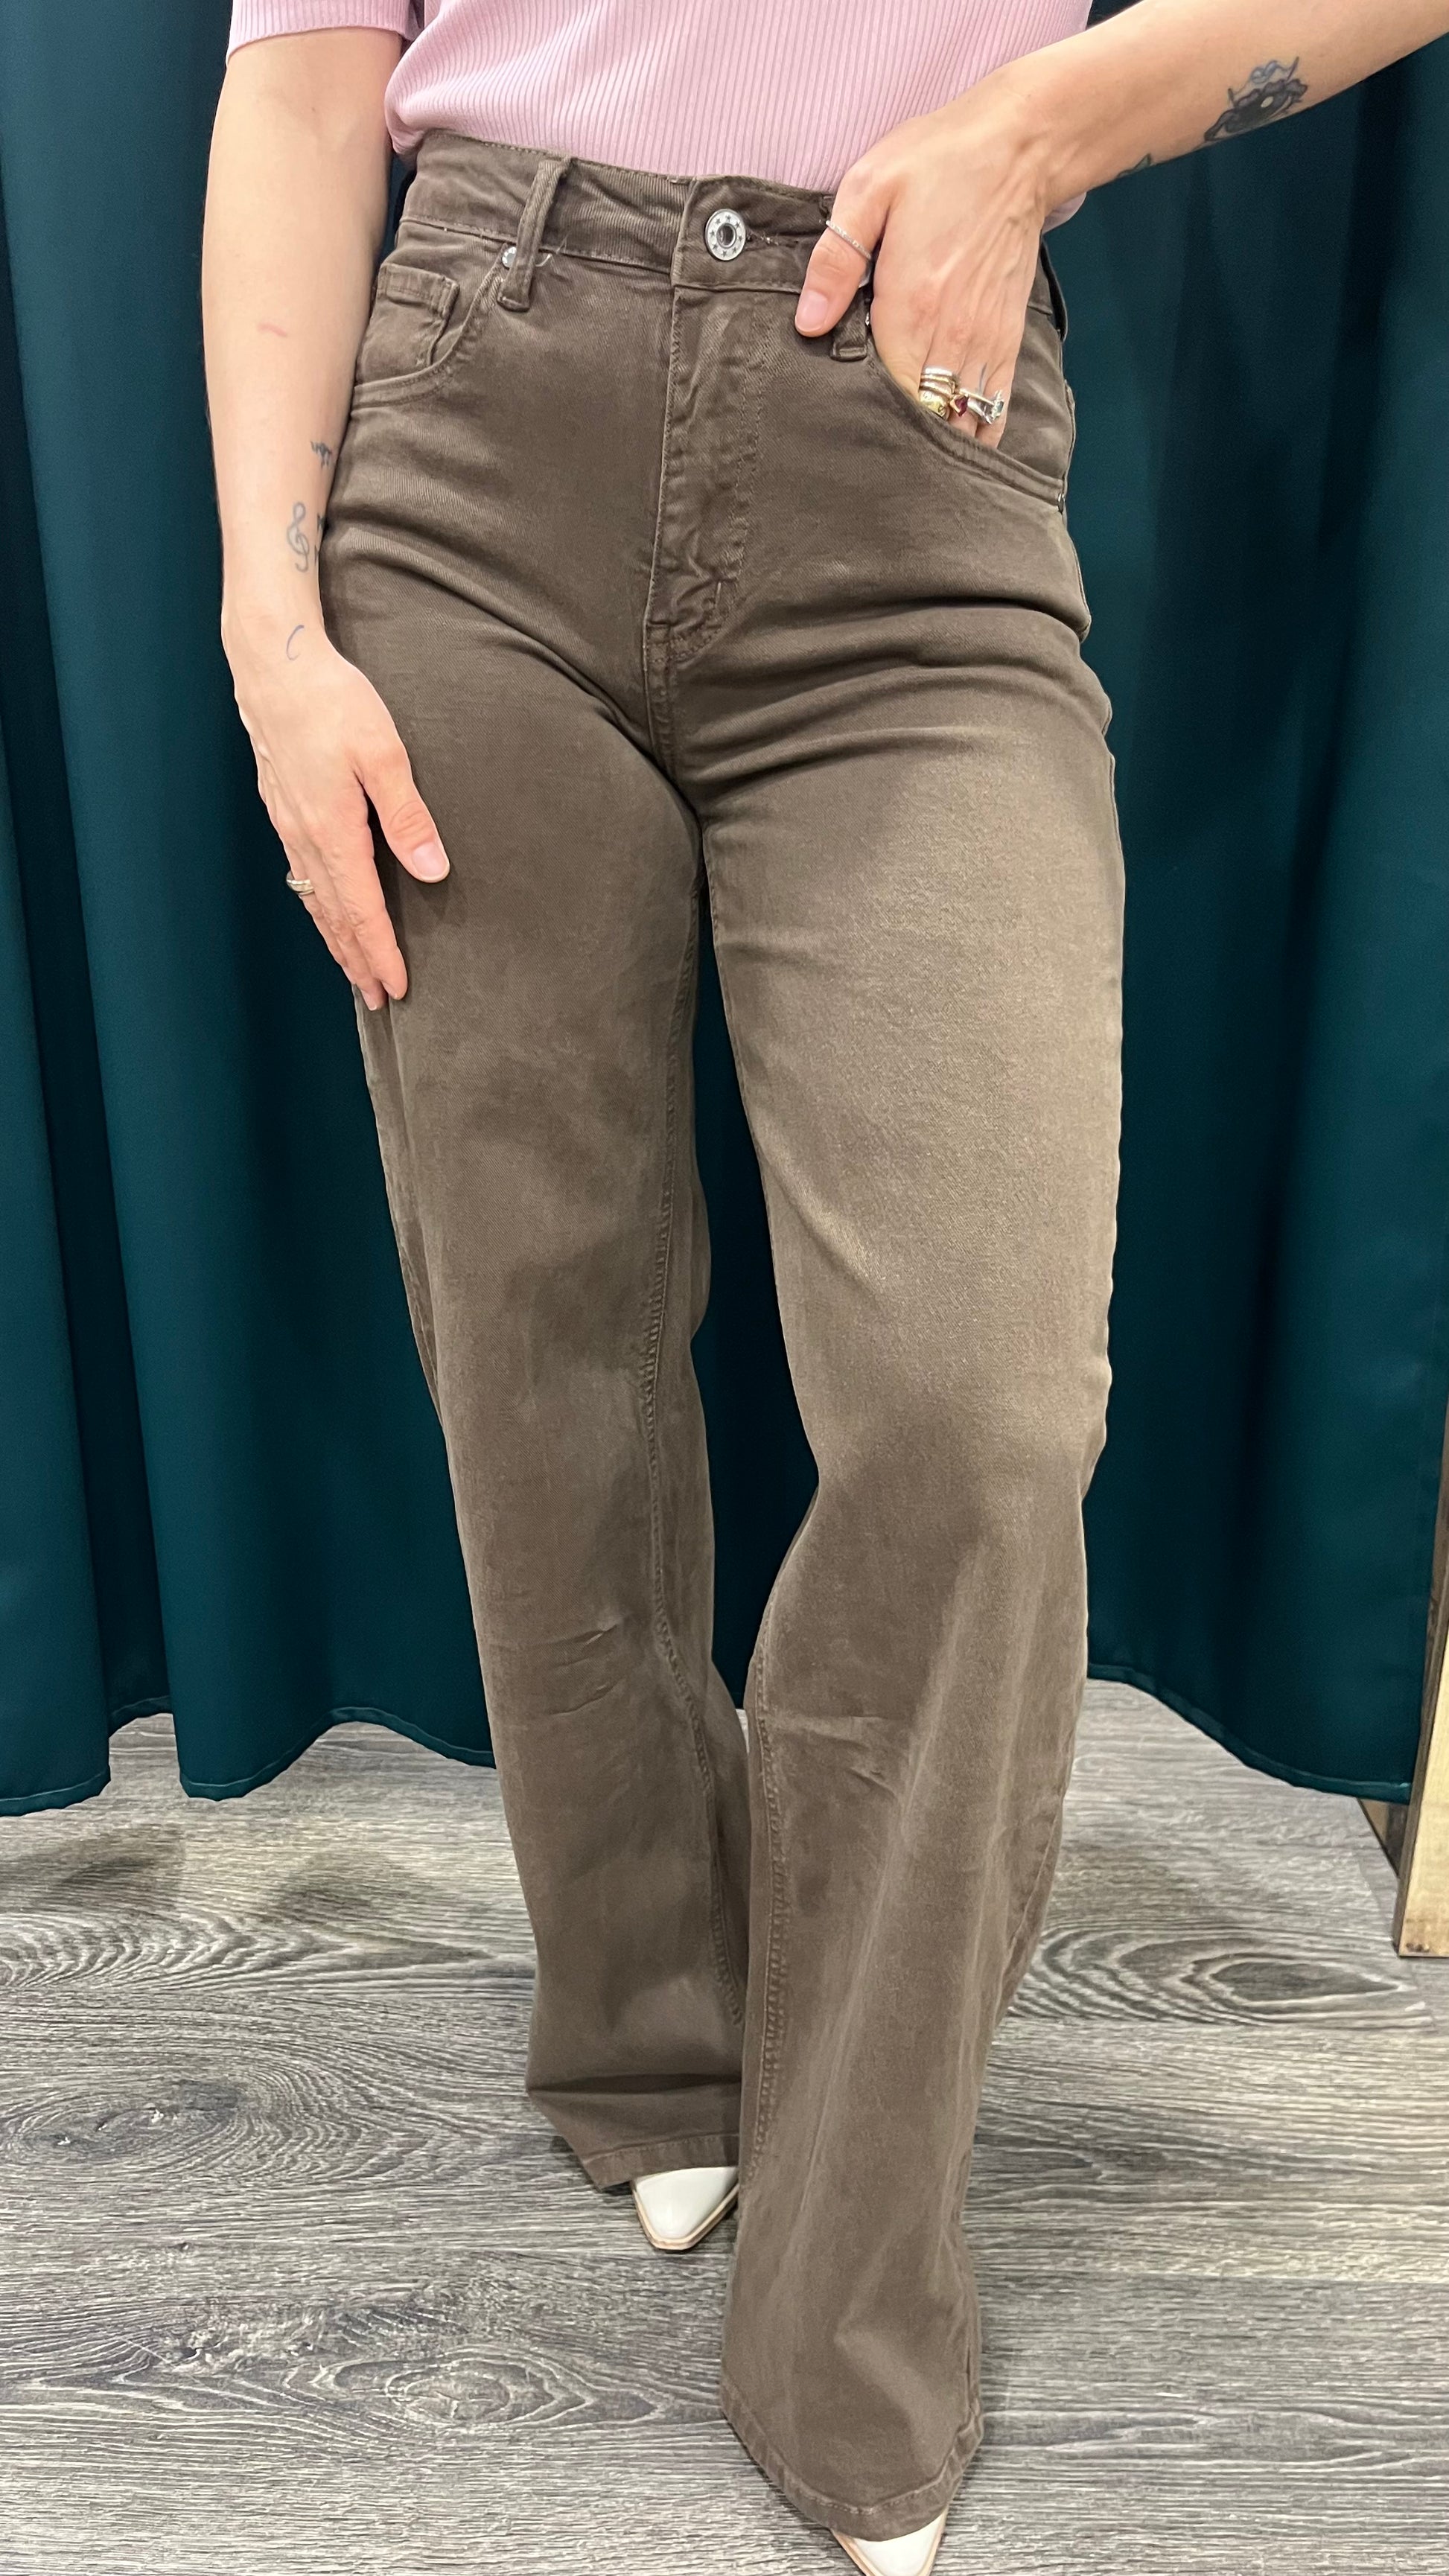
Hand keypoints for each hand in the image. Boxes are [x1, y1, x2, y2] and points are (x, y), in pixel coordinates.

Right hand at [225, 618, 447, 1009]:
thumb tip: (432, 872)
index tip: (397, 988)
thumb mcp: (384, 753)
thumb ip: (407, 816)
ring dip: (334, 939)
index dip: (381, 952)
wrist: (273, 662)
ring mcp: (288, 824)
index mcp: (333, 832)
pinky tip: (324, 909)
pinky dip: (317, 905)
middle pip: (334, 916)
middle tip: (376, 1000)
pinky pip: (300, 874)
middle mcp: (304, 838)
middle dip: (356, 960)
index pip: (362, 910)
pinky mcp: (282, 808)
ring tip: (352, 970)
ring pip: (314, 898)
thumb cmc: (331, 700)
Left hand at [794, 73, 1050, 445]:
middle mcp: (952, 335)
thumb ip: (836, 260)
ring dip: (934, 439)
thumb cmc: (940, 162)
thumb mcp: (869, 190)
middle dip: (893, 436)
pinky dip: (975, 434)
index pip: (883, 392)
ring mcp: (985, 343)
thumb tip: (808, 324)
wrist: (1020, 147)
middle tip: (864, 444)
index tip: (840, 418)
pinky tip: (950, 441)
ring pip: (960, 424)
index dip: (861, 414)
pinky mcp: (1008, 341)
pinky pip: (994, 412)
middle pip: (920, 418)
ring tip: (905, 448)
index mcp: (910, 305)